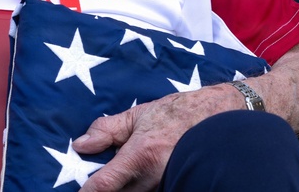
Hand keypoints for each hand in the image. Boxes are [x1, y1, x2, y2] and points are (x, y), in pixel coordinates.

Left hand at [74, 84, 235, 190]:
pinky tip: (133, 178)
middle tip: (95, 178)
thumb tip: (80, 145)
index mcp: (141, 155)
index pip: (105, 184)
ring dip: (124, 187)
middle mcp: (154, 177)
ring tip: (118, 173)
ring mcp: (167, 186)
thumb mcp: (137, 115)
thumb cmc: (177, 114)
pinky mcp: (176, 188)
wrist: (218, 119)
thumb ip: (106, 130)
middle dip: (104, 190)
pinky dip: (136, 188)